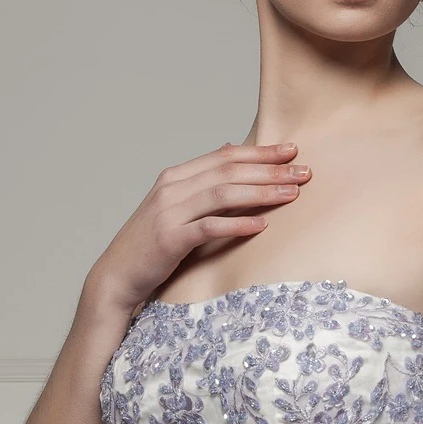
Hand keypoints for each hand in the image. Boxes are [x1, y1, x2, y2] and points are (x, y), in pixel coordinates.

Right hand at [87, 140, 310, 313]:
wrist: (118, 275)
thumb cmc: (152, 243)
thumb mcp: (176, 206)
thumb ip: (202, 181)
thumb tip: (230, 148)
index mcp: (175, 176)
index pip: (224, 155)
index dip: (260, 151)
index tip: (291, 150)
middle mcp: (171, 188)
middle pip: (229, 171)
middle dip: (270, 169)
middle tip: (304, 171)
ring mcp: (169, 212)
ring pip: (223, 194)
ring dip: (262, 192)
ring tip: (292, 194)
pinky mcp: (170, 239)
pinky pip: (210, 227)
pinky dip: (237, 224)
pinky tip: (262, 224)